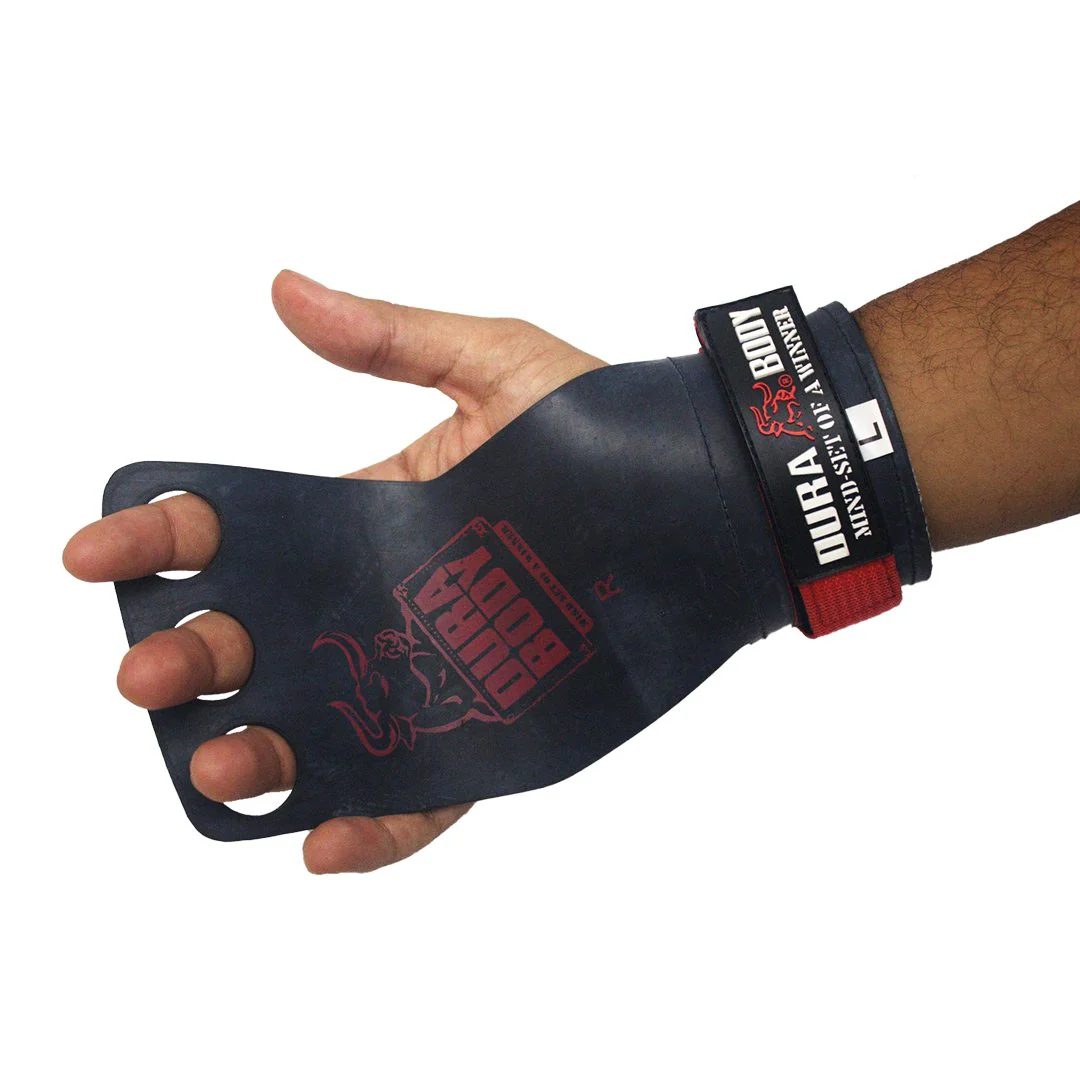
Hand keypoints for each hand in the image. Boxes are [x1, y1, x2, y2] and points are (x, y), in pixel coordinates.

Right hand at [63, 271, 604, 871]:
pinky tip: (323, 841)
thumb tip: (282, 286)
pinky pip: (426, 791)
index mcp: (364, 513)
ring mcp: (435, 669)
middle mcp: (383, 598)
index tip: (94, 550)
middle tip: (148, 671)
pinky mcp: (497, 729)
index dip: (162, 540)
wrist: (708, 498)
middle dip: (195, 658)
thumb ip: (390, 342)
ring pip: (325, 727)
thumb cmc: (604, 422)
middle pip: (262, 639)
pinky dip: (373, 824)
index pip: (237, 530)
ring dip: (261, 754)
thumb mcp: (493, 363)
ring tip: (216, 761)